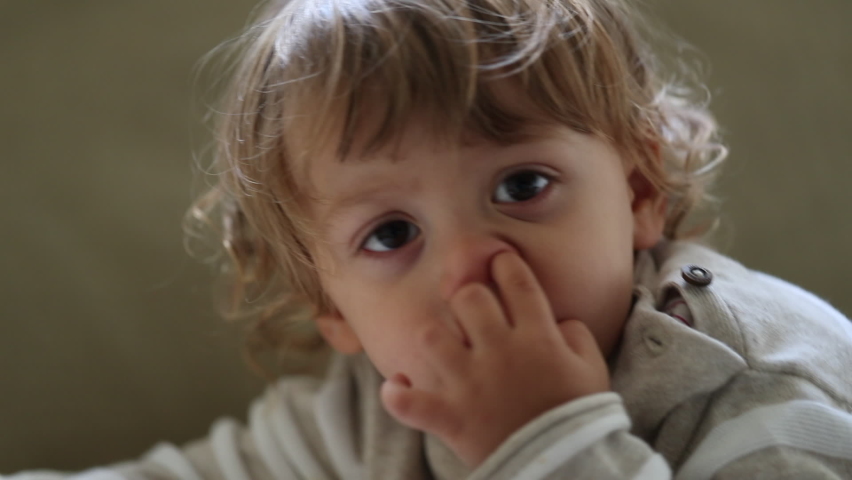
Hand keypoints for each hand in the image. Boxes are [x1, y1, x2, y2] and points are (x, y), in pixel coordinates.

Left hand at [380, 251, 609, 465]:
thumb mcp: (594, 370)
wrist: (566, 466)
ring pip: (431, 336)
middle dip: (468, 293)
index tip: (499, 260)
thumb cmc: (581, 417)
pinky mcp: (449, 416)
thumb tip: (560, 320)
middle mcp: (498, 351)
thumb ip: (577, 335)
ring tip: (442, 342)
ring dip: (434, 336)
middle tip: (472, 304)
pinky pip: (408, 402)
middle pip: (468, 297)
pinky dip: (397, 395)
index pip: (517, 281)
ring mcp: (469, 383)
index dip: (505, 263)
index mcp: (537, 337)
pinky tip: (398, 384)